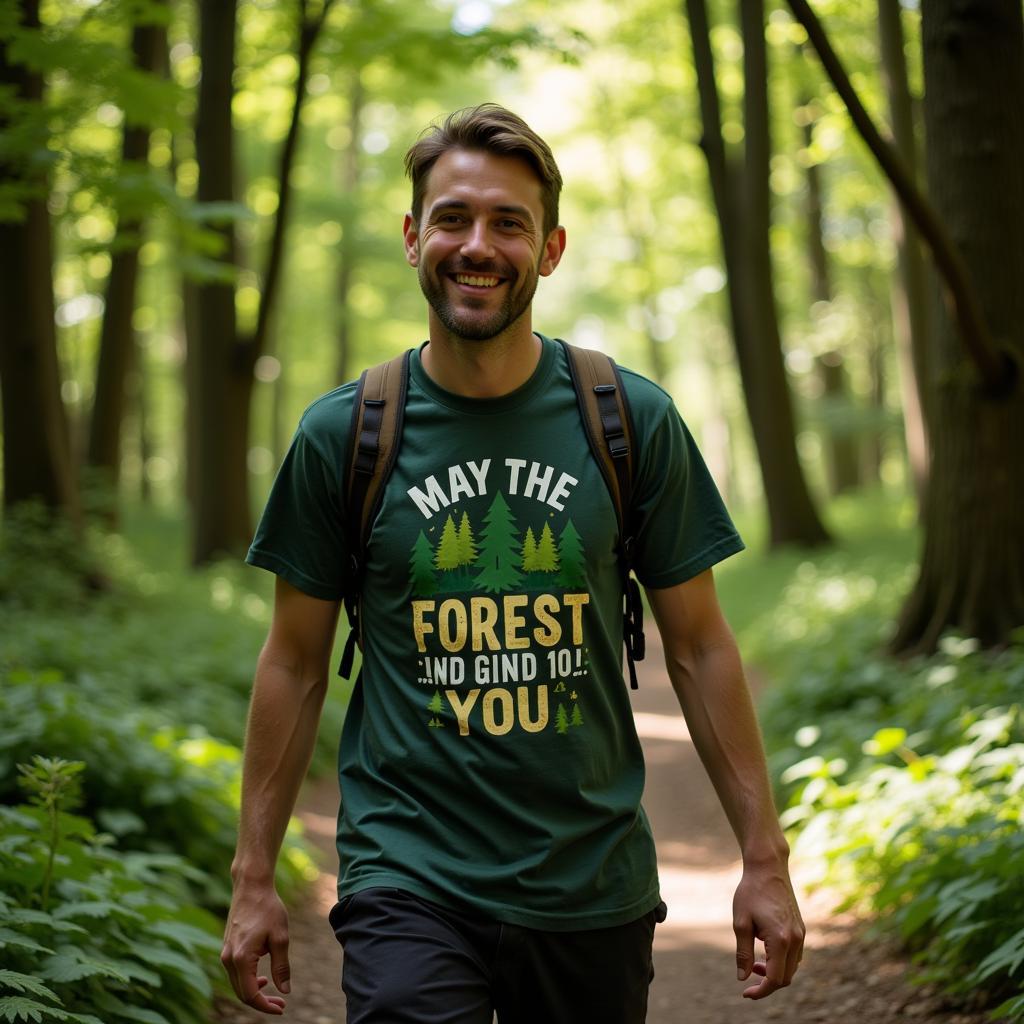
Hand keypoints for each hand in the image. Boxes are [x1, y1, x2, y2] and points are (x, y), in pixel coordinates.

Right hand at [221, 884, 290, 1013]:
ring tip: (272, 990)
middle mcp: (228, 959)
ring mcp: (225, 953)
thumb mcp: (281, 938)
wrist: (251, 886)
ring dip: (254, 992)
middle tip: (281, 1004)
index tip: (282, 1008)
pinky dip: (248, 980)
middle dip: (261, 1002)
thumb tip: (285, 991)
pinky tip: (262, 977)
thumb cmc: (268, 909)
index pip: (250, 995)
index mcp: (241, 958)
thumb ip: (282, 967)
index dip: (266, 1006)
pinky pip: (235, 973)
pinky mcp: (227, 948)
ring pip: (237, 984)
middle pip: (242, 993)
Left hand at [732, 861, 804, 998]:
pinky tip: (766, 952)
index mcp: (781, 940)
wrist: (768, 867)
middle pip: (786, 977)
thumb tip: (742, 978)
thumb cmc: (750, 892)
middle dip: (768, 984)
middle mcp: (796, 939)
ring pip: (792, 967)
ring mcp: (801, 933)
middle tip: (748, 978)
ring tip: (755, 964)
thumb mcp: (740, 923)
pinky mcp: (801, 928)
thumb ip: (743, 953)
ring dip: (776, 972)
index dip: (761, 991)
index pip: (775, 979)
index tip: (746, 993)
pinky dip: (782, 961)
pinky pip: (795, 955)